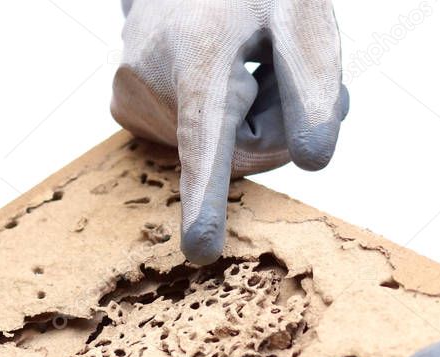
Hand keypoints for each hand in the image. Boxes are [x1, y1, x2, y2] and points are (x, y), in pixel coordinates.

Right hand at [111, 0, 348, 264]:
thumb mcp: (300, 12)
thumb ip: (311, 84)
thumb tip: (314, 163)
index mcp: (197, 53)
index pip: (207, 138)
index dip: (207, 197)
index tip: (200, 250)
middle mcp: (148, 80)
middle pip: (232, 152)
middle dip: (273, 129)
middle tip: (280, 74)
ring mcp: (129, 96)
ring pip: (212, 149)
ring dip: (246, 119)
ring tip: (241, 60)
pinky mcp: (125, 107)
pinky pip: (187, 139)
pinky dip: (216, 118)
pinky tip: (215, 72)